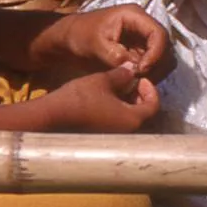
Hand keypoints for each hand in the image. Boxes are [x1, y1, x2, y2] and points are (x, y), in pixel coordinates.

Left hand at [29, 5, 167, 75]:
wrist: (69, 39)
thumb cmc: (80, 35)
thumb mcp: (96, 44)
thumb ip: (116, 55)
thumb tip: (135, 68)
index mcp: (134, 16)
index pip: (159, 33)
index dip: (156, 53)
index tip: (142, 69)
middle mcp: (142, 26)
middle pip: (165, 46)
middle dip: (157, 64)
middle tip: (141, 78)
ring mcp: (142, 38)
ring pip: (162, 56)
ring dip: (154, 70)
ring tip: (137, 80)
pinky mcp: (138, 51)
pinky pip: (152, 63)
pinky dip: (148, 73)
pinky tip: (134, 81)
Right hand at [39, 64, 159, 131]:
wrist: (53, 116)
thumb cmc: (80, 97)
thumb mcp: (103, 80)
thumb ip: (122, 75)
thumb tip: (131, 69)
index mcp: (133, 119)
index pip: (153, 104)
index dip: (149, 89)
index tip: (138, 78)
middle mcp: (127, 131)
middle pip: (143, 113)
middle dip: (138, 95)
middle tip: (128, 81)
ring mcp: (114, 136)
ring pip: (129, 118)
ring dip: (127, 103)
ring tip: (115, 88)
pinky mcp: (103, 137)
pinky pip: (117, 123)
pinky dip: (117, 111)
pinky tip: (104, 99)